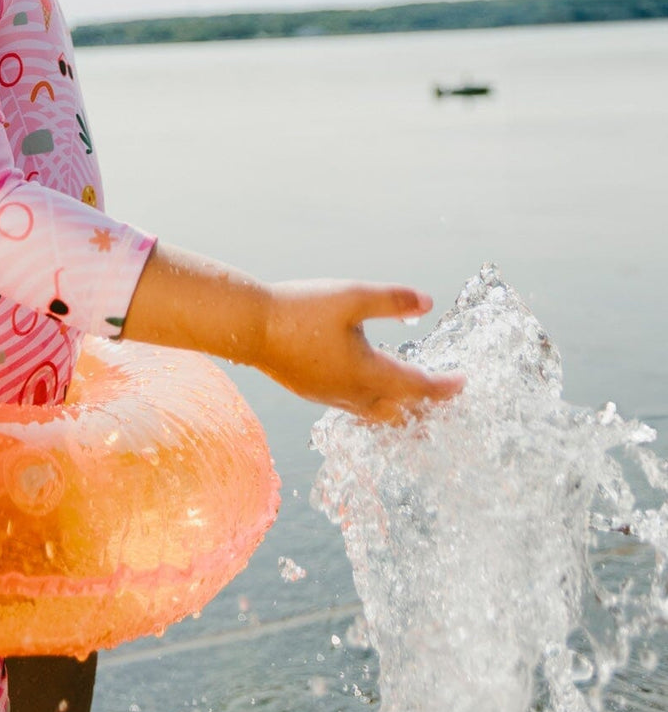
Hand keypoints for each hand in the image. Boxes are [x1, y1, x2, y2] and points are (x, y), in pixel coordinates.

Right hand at [258, 280, 464, 424]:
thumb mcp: (351, 296)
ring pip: (375, 414)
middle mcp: (352, 392)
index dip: (444, 386)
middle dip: (425, 410)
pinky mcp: (312, 392)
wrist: (249, 327)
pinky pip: (353, 408)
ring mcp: (329, 396)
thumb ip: (392, 301)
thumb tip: (428, 303)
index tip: (463, 381)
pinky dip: (373, 406)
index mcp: (367, 372)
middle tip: (443, 402)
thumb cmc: (300, 308)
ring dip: (398, 411)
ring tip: (412, 405)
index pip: (417, 386)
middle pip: (399, 413)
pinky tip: (367, 391)